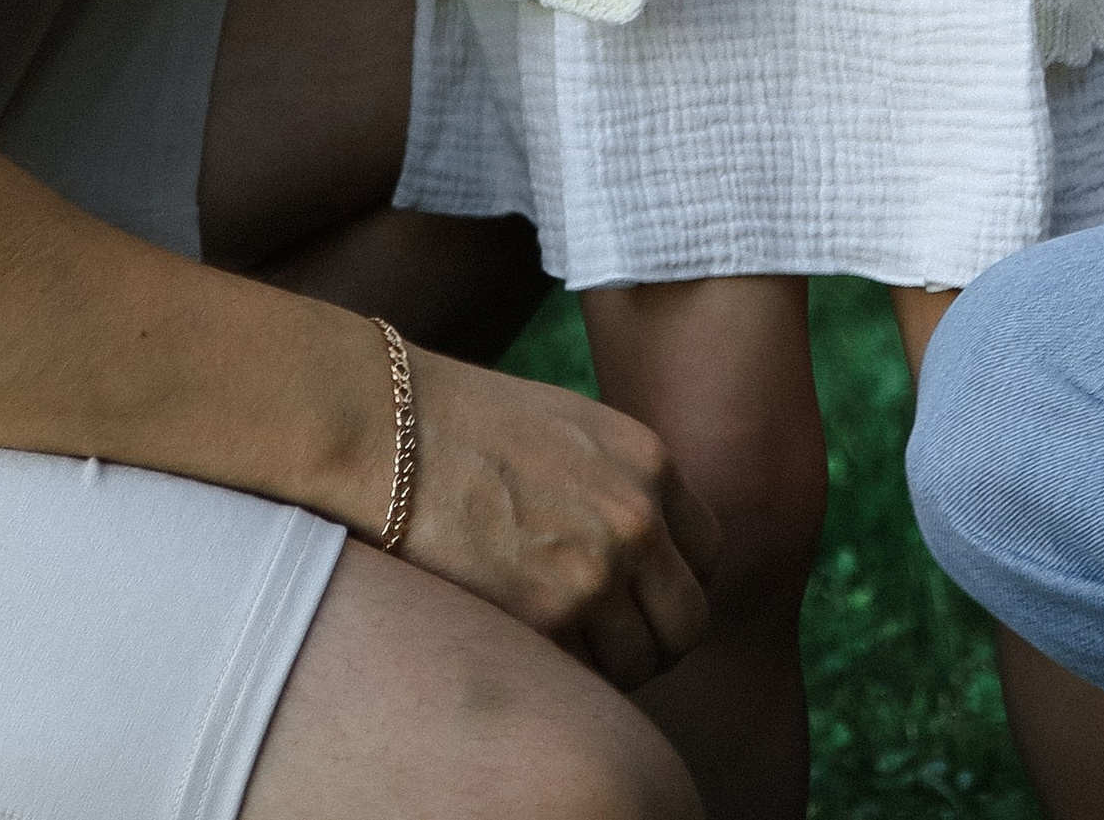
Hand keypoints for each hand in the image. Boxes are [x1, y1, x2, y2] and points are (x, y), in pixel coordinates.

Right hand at [401, 352, 719, 687]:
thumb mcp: (577, 430)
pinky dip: (566, 674)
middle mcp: (638, 521)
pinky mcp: (546, 619)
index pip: (707, 556)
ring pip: (638, 663)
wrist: (396, 430)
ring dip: (608, 664)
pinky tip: (530, 644)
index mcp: (651, 466)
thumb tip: (651, 550)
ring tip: (561, 642)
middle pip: (687, 622)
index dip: (675, 584)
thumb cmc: (471, 425)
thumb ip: (625, 484)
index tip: (643, 597)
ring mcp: (596, 574)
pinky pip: (585, 677)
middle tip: (613, 640)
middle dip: (656, 639)